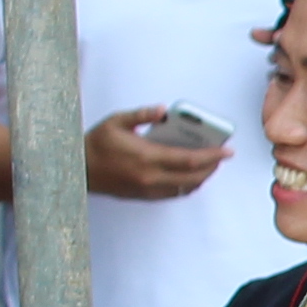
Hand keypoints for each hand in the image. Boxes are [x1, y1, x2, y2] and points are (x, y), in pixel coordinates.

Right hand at [83, 110, 225, 200]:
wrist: (78, 169)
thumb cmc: (97, 144)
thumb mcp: (117, 122)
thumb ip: (143, 115)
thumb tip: (164, 110)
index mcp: (148, 157)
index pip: (190, 159)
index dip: (212, 156)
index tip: (227, 151)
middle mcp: (151, 177)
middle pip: (193, 177)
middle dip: (212, 167)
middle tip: (221, 157)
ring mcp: (148, 189)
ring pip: (185, 188)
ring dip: (201, 177)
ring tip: (208, 164)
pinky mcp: (144, 196)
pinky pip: (173, 193)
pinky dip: (186, 185)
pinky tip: (189, 174)